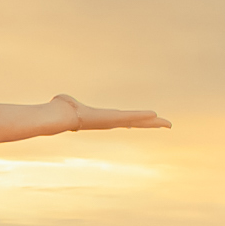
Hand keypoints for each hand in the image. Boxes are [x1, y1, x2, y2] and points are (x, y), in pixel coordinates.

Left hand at [52, 94, 169, 131]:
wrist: (60, 116)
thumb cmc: (61, 110)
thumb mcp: (69, 104)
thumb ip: (67, 102)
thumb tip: (57, 100)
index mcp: (104, 118)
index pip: (124, 119)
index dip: (137, 120)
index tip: (148, 120)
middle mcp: (111, 121)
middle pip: (136, 122)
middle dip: (152, 124)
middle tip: (167, 125)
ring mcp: (113, 121)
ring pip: (138, 121)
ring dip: (153, 123)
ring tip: (167, 124)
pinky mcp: (113, 118)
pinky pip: (131, 117)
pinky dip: (143, 116)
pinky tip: (155, 115)